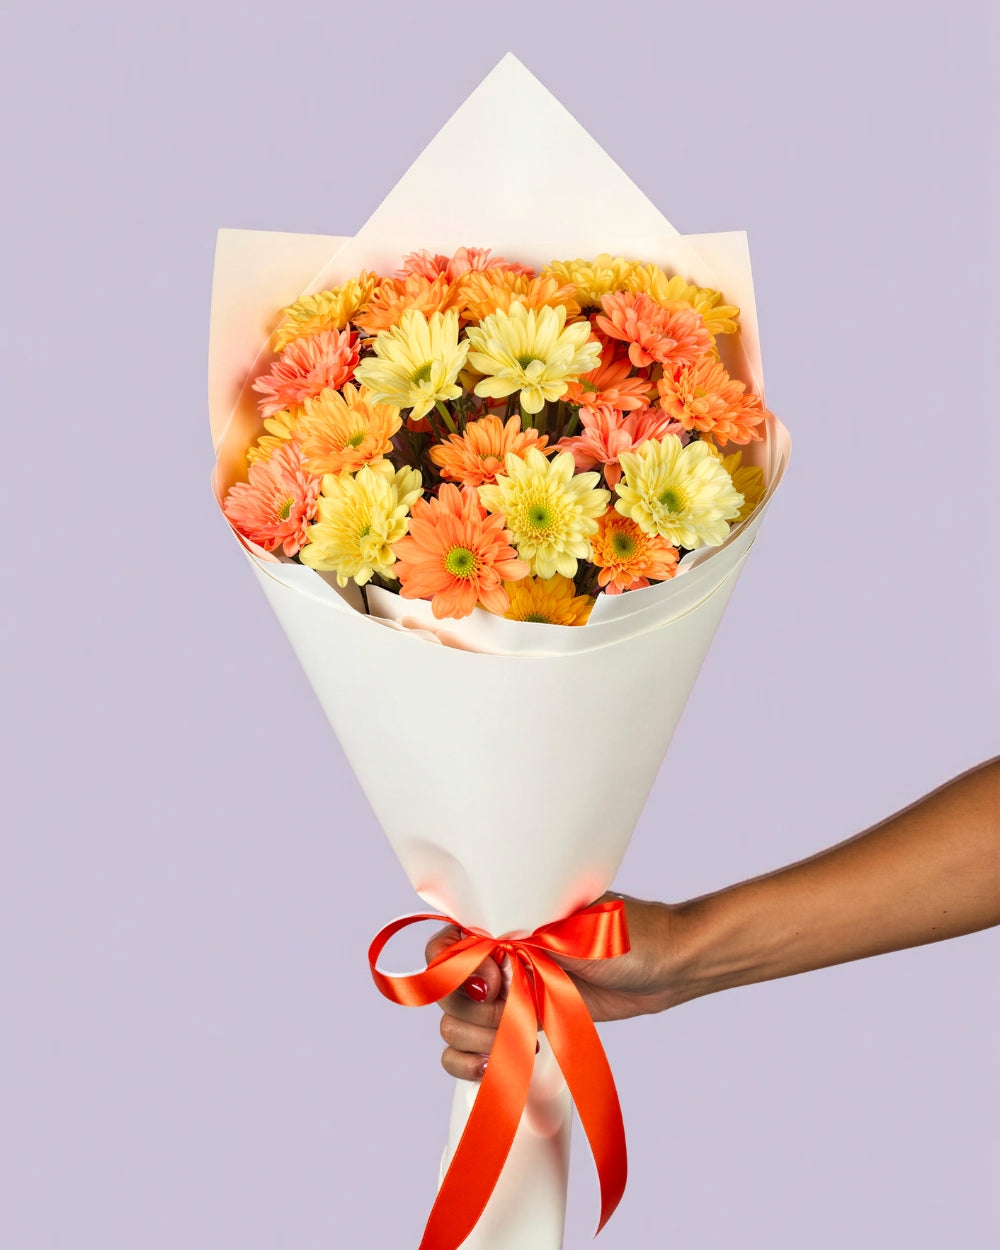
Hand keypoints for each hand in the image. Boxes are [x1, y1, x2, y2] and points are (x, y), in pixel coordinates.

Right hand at [426, 894, 678, 1081]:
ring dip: (475, 1042)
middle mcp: (497, 954)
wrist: (667, 965)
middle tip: (517, 1011)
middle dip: (472, 1013)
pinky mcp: (526, 1023)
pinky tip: (499, 1066)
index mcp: (501, 920)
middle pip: (444, 993)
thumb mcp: (573, 927)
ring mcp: (510, 992)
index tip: (497, 981)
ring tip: (519, 1042)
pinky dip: (473, 1064)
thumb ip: (525, 937)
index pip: (443, 945)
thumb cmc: (627, 933)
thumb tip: (483, 952)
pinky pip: (475, 1050)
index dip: (455, 971)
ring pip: (455, 1025)